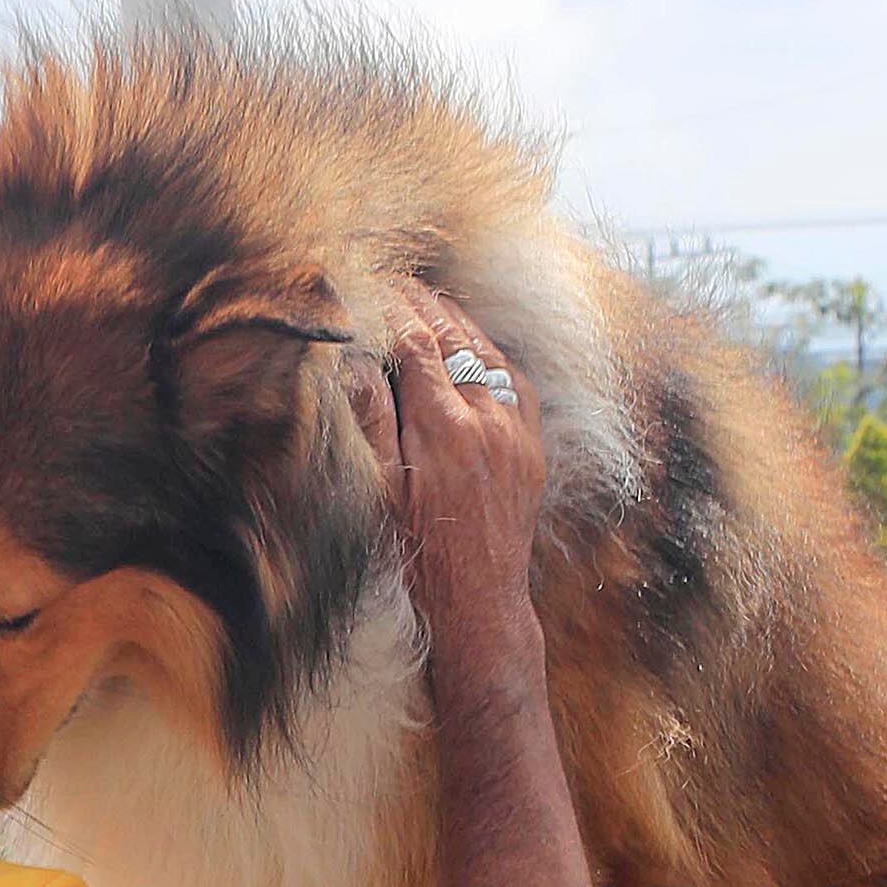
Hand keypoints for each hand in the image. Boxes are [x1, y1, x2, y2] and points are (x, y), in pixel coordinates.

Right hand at [346, 284, 544, 664]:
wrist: (479, 607)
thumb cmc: (418, 560)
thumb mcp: (381, 495)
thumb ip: (371, 422)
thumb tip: (354, 359)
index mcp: (442, 430)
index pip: (416, 342)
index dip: (392, 307)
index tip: (372, 283)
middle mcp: (487, 420)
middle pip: (453, 336)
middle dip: (422, 303)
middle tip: (395, 279)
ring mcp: (516, 430)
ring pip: (486, 351)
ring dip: (457, 321)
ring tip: (427, 300)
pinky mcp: (532, 445)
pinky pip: (514, 379)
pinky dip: (489, 354)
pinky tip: (471, 345)